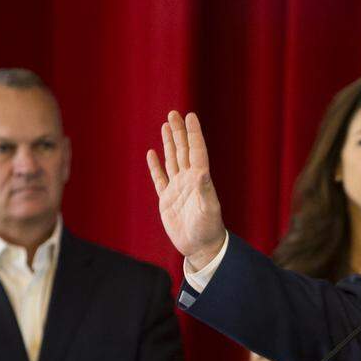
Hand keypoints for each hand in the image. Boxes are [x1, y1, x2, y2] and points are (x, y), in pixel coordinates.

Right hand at [146, 111, 226, 270]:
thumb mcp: (208, 210)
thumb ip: (204, 191)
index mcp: (200, 180)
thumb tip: (201, 172)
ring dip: (169, 143)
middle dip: (178, 132)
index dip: (193, 133)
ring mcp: (177, 189)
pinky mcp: (167, 200)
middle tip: (174, 113)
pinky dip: (156, 166)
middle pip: (183, 150)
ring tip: (166, 126)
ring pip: (172, 160)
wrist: (200, 248)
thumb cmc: (208, 229)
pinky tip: (152, 153)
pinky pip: (160, 178)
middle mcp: (189, 180)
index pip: (196, 151)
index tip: (190, 116)